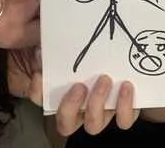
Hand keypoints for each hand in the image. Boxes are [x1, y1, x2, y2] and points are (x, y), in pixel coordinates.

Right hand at [6, 51, 139, 135]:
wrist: (123, 46)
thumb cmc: (89, 45)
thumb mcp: (70, 40)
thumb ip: (54, 44)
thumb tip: (43, 47)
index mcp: (60, 91)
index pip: (40, 99)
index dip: (37, 91)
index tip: (40, 74)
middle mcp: (79, 108)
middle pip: (66, 123)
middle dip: (70, 106)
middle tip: (79, 85)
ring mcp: (101, 111)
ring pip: (94, 124)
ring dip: (97, 104)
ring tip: (105, 79)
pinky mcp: (123, 109)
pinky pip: (124, 119)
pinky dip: (125, 107)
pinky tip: (127, 86)